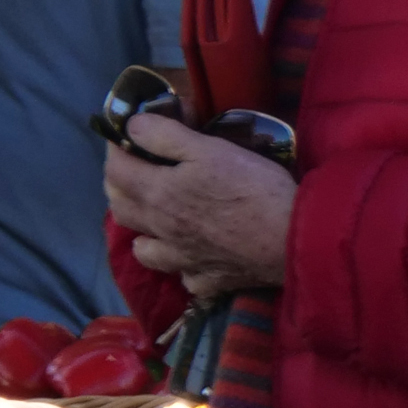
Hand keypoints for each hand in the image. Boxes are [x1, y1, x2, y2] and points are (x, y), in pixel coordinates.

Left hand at [105, 108, 293, 297]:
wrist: (291, 239)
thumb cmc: (253, 187)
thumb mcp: (210, 148)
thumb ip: (166, 136)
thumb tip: (131, 127)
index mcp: (158, 193)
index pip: (115, 169)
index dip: (115, 147)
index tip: (126, 134)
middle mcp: (161, 229)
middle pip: (120, 208)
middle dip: (119, 184)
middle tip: (137, 167)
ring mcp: (181, 259)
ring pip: (142, 247)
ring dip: (141, 229)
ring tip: (155, 215)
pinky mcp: (207, 280)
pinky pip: (182, 275)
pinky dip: (181, 264)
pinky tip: (192, 254)